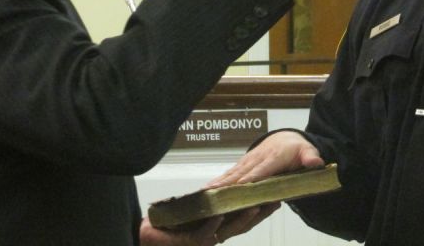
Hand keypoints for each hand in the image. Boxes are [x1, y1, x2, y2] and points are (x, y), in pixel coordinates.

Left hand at [139, 204, 279, 244]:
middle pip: (243, 225)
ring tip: (255, 205)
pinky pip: (205, 234)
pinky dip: (213, 224)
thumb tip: (228, 183)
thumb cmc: (169, 220)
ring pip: (228, 230)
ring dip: (242, 218)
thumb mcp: (195, 205)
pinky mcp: (189, 242)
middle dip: (260, 214)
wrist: (147, 233)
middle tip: (274, 201)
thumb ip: (212, 198)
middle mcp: (214, 233)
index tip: (276, 198)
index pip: (245, 218)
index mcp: (218, 225)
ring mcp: (204, 238)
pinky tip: (220, 214)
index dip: (261, 210)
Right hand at [207, 131, 323, 187]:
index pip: (261, 170)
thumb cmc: (297, 148)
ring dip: (220, 182)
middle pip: (243, 173)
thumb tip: (315, 163)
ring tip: (207, 191)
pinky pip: (231, 173)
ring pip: (233, 173)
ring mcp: (249, 160)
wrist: (287, 138)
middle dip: (229, 183)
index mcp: (274, 157)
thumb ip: (311, 157)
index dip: (251, 179)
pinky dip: (219, 180)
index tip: (240, 188)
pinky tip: (208, 189)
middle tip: (215, 193)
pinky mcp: (244, 164)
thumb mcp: (308, 151)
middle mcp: (258, 158)